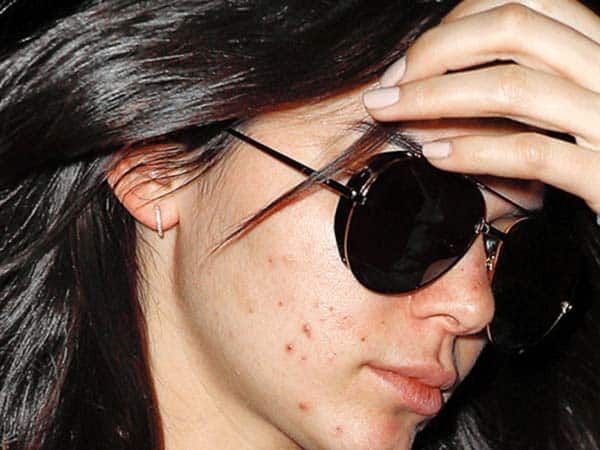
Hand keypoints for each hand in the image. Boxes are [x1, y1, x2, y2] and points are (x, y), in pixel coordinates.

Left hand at [362, 0, 599, 215]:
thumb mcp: (571, 108)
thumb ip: (529, 81)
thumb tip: (444, 74)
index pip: (526, 3)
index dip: (457, 26)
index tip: (407, 63)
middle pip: (514, 30)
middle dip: (434, 54)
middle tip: (386, 88)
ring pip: (515, 87)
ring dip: (435, 99)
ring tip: (391, 115)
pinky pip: (532, 151)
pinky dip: (474, 150)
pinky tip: (433, 156)